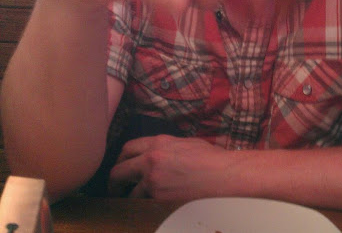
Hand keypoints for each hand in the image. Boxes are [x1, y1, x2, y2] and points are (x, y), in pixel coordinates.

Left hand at [108, 135, 229, 199]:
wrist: (222, 174)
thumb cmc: (210, 158)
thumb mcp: (185, 143)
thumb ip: (167, 147)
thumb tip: (159, 154)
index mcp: (159, 143)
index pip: (128, 148)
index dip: (121, 158)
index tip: (121, 166)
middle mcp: (151, 159)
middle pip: (119, 170)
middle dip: (114, 181)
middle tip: (115, 188)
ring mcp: (153, 179)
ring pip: (129, 191)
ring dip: (130, 196)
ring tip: (132, 201)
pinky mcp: (159, 197)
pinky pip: (144, 202)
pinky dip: (145, 203)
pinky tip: (150, 204)